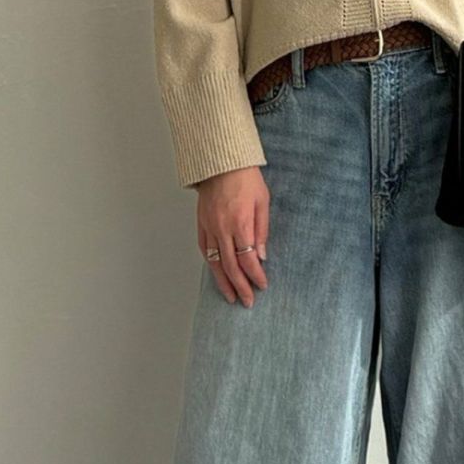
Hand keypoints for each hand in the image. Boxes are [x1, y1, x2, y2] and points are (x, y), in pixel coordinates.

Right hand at [195, 167, 268, 306]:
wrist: (221, 161)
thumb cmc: (245, 178)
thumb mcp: (263, 202)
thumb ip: (262, 230)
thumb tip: (262, 256)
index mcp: (240, 223)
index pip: (248, 259)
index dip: (255, 275)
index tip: (262, 285)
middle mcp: (222, 228)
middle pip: (231, 266)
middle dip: (240, 287)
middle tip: (248, 301)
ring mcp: (209, 227)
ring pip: (215, 262)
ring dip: (223, 282)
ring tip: (230, 297)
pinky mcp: (201, 223)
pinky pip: (205, 249)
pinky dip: (211, 264)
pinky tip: (216, 274)